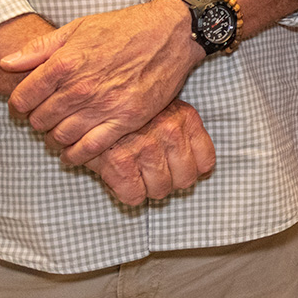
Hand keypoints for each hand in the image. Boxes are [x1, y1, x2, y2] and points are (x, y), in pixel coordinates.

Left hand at [1, 0, 202, 164]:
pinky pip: (91, 148)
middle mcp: (81, 87)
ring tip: (57, 133)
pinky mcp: (126, 119)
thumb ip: (39, 48)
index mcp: (65, 62)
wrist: (171, 33)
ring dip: (54, 139)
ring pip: (61, 136)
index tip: (22, 106)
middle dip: (36, 121)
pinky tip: (73, 152)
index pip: (23, 97)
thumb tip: (6, 63)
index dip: (17, 105)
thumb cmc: (124, 27)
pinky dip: (76, 155)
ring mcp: (104, 105)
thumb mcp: (78, 27)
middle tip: (43, 118)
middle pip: (40, 119)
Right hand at [88, 99, 214, 205]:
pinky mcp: (120, 160)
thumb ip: (187, 135)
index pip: (206, 163)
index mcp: (185, 118)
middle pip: (184, 181)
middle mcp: (170, 131)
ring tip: (138, 172)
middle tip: (154, 170)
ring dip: (149, 187)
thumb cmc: (131, 109)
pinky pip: (135, 196)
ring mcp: (146, 147)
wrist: (91, 100)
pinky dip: (128, 193)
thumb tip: (205, 172)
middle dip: (170, 180)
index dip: (192, 171)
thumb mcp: (167, 110)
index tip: (180, 170)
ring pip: (161, 191)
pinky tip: (123, 178)